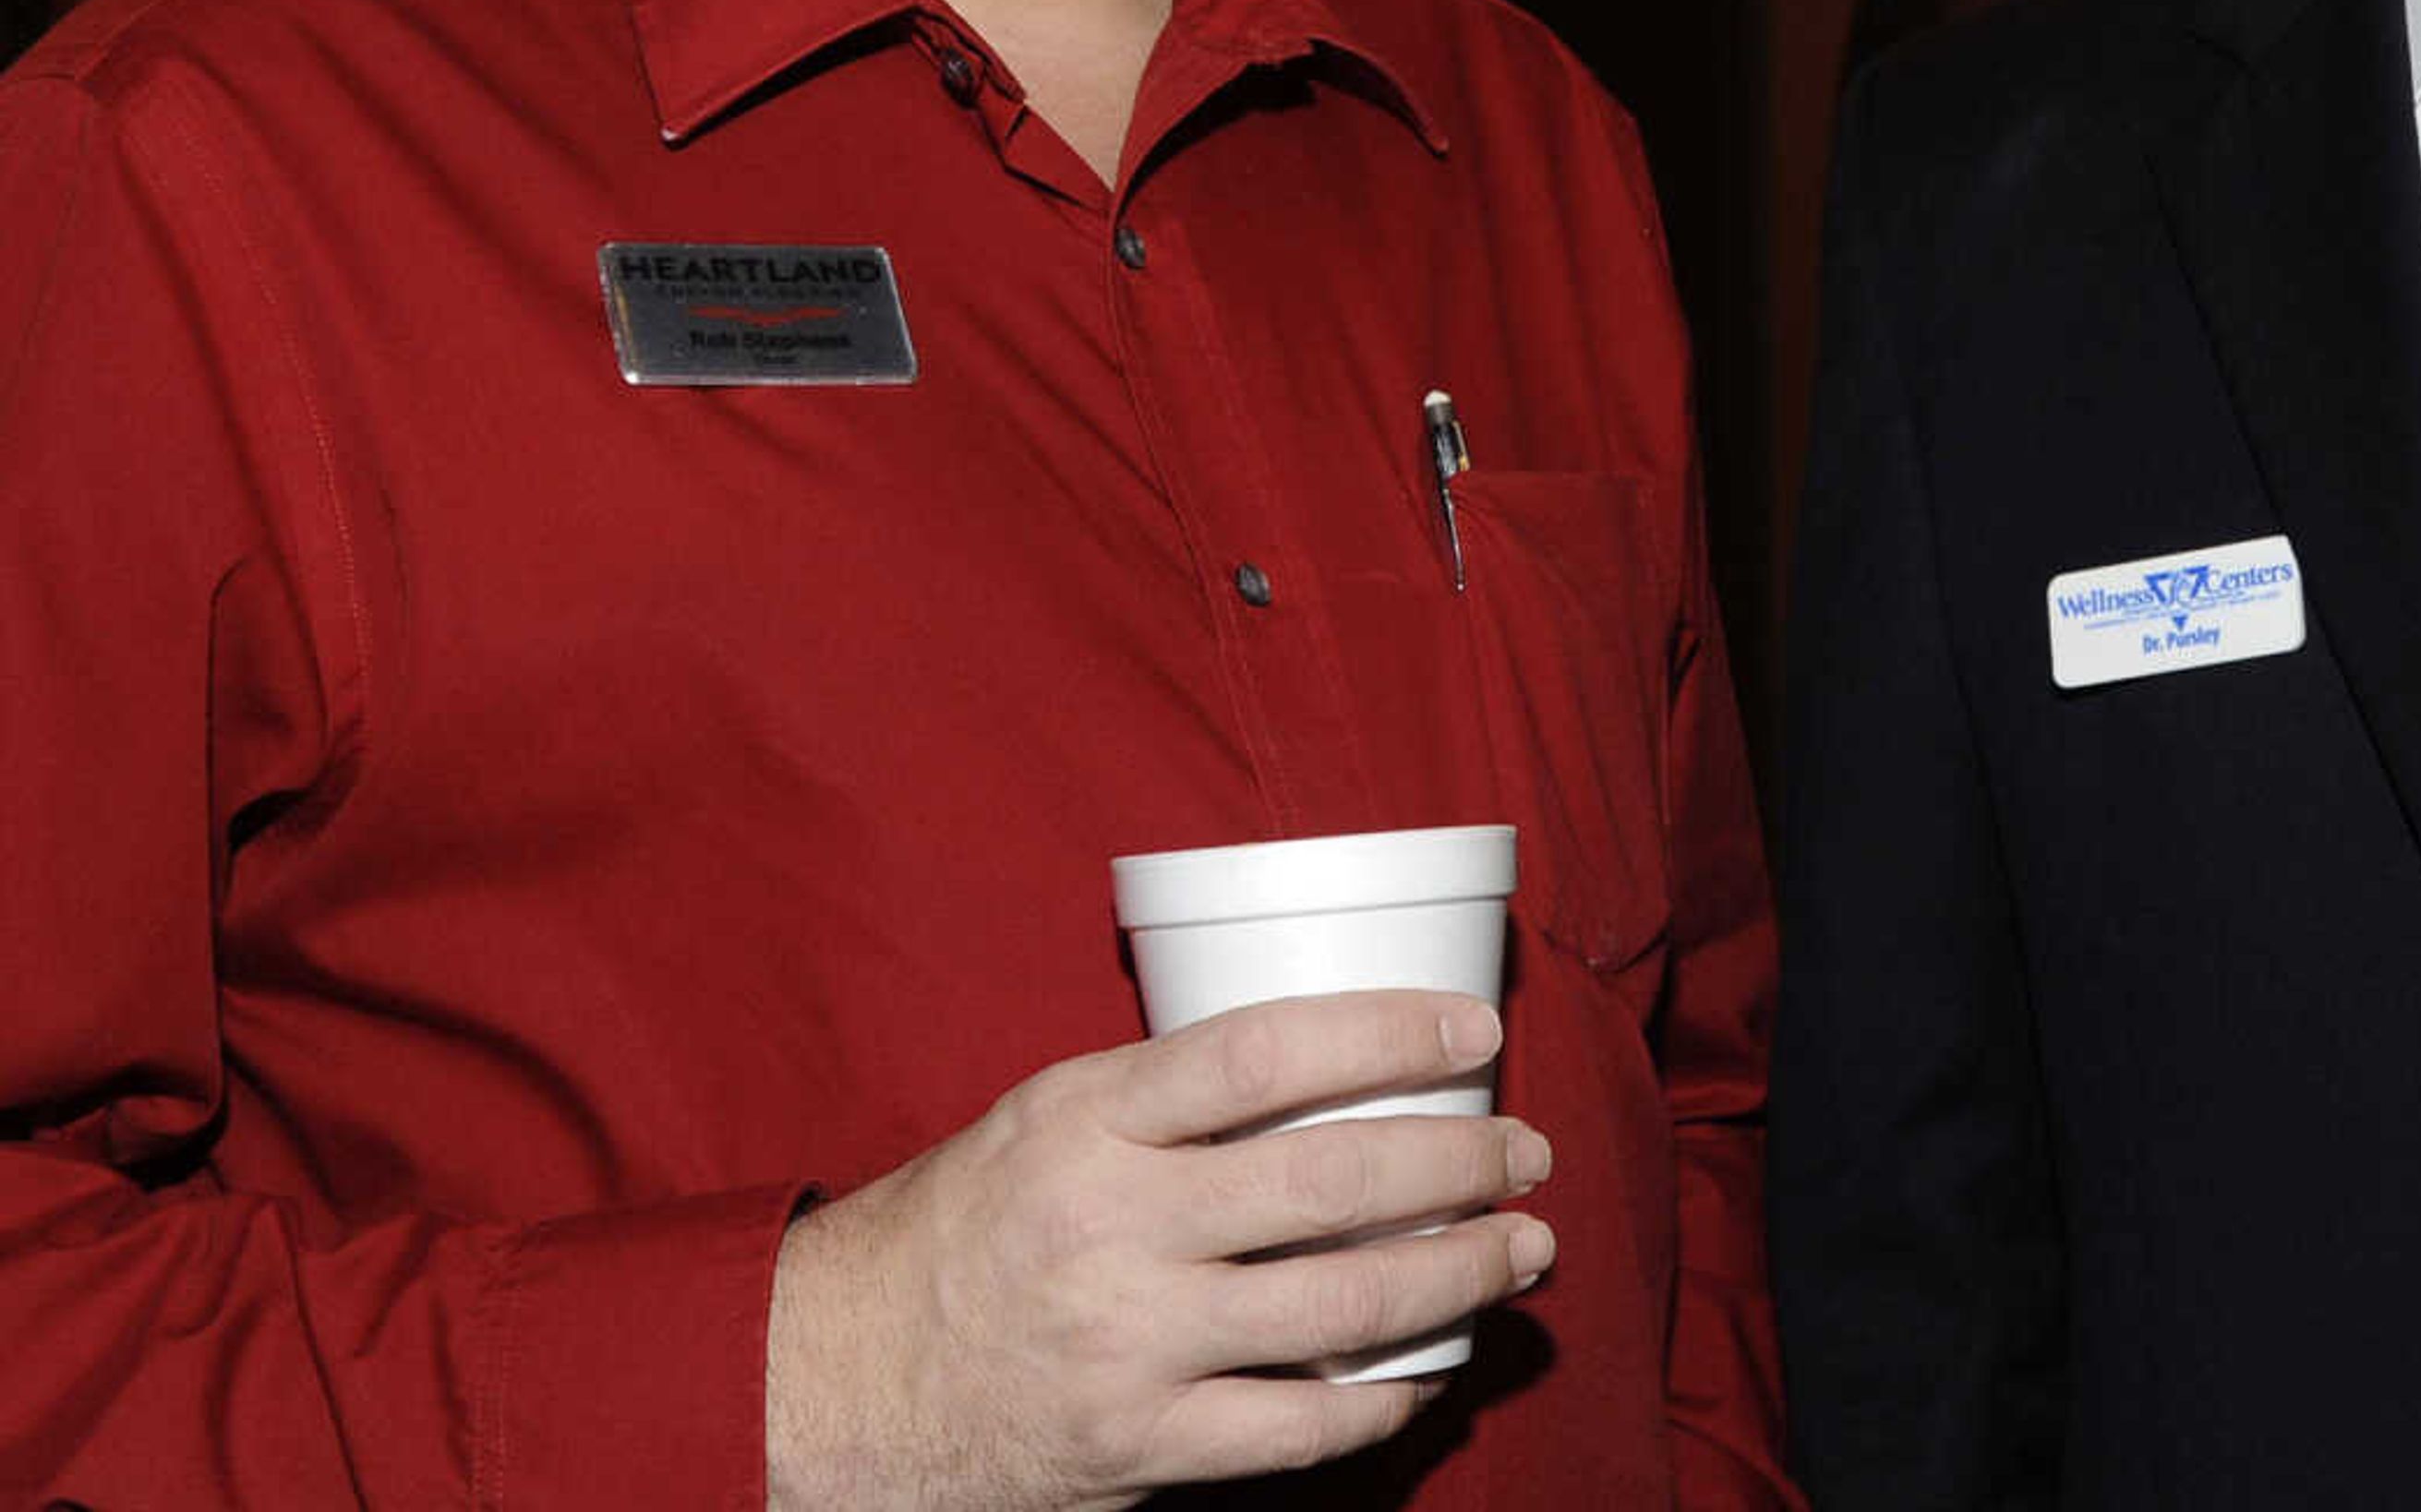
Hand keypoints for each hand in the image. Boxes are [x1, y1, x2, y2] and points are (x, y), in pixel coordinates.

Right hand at [764, 990, 1553, 1510]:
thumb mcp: (1043, 1116)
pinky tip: (1431, 1366)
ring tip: (1521, 1249)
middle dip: (1460, 1166)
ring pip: (1343, 1309)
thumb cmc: (965, 1226)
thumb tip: (1333, 1059)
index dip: (1388, 1032)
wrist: (838, 1380)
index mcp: (1087, 1120)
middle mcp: (1114, 1227)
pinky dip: (1385, 1397)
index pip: (1265, 1050)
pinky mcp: (1141, 1445)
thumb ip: (1166, 1094)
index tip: (1475, 1029)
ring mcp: (1132, 1345)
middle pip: (1331, 1184)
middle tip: (1528, 1153)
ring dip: (1459, 1275)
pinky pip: (1302, 1426)